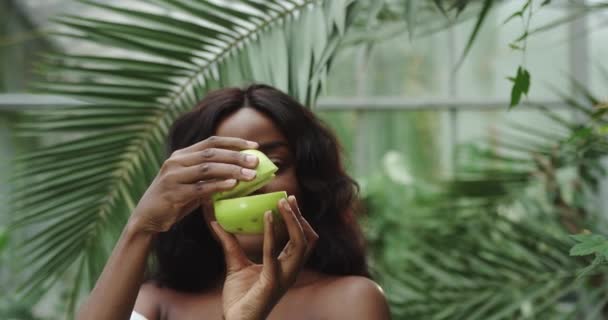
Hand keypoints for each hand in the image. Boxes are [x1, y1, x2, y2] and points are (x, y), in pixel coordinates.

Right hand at [130, 136, 259, 233]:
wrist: (147, 218)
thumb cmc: (175, 199)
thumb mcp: (192, 183)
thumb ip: (210, 176)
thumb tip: (241, 173)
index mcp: (181, 154)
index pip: (211, 142)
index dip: (234, 142)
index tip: (255, 146)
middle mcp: (176, 161)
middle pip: (212, 153)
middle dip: (236, 156)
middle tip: (256, 162)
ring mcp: (173, 177)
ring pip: (207, 169)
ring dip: (231, 171)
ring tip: (251, 175)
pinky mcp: (172, 193)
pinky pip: (200, 188)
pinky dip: (218, 185)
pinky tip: (233, 186)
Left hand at [211, 196, 318, 319]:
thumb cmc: (240, 298)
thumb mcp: (235, 264)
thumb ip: (230, 243)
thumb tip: (216, 222)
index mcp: (287, 266)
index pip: (302, 239)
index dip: (299, 220)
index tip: (289, 201)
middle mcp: (291, 271)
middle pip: (307, 238)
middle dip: (299, 217)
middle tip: (288, 198)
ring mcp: (284, 277)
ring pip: (300, 243)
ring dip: (292, 221)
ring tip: (281, 204)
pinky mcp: (271, 282)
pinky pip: (274, 254)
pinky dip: (272, 233)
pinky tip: (266, 217)